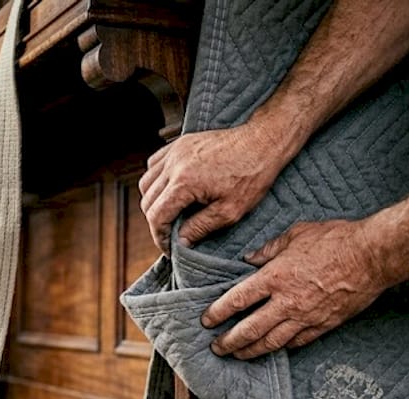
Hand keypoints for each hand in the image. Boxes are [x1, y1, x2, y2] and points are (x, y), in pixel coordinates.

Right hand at [139, 124, 286, 251]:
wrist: (262, 141)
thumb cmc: (251, 175)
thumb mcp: (230, 211)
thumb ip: (201, 227)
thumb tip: (181, 241)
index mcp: (184, 183)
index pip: (156, 216)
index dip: (159, 237)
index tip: (169, 248)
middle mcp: (174, 165)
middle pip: (148, 201)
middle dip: (156, 222)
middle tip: (171, 234)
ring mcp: (175, 151)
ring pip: (146, 182)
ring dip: (154, 201)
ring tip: (170, 214)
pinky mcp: (180, 144)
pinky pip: (154, 164)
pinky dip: (156, 180)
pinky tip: (170, 190)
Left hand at [200, 220, 387, 359]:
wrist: (372, 256)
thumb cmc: (336, 240)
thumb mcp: (296, 234)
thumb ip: (269, 249)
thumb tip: (250, 259)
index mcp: (275, 277)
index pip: (237, 300)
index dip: (218, 313)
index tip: (206, 320)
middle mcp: (286, 302)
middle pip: (249, 329)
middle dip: (229, 342)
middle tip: (216, 348)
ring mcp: (305, 317)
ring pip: (271, 342)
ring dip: (250, 351)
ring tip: (238, 356)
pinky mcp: (323, 325)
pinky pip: (296, 343)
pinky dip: (281, 348)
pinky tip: (272, 351)